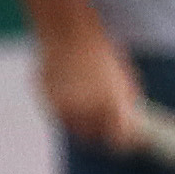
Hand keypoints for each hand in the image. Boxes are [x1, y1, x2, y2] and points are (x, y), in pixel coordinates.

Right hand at [34, 25, 148, 152]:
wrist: (69, 31)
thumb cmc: (103, 53)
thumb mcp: (125, 78)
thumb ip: (126, 103)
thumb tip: (129, 123)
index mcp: (112, 104)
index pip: (119, 139)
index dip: (123, 142)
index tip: (126, 142)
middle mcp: (86, 109)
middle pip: (92, 136)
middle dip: (100, 133)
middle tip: (106, 129)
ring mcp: (62, 106)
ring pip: (72, 126)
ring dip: (80, 122)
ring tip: (89, 110)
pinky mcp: (44, 99)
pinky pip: (56, 112)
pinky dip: (64, 109)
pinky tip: (72, 95)